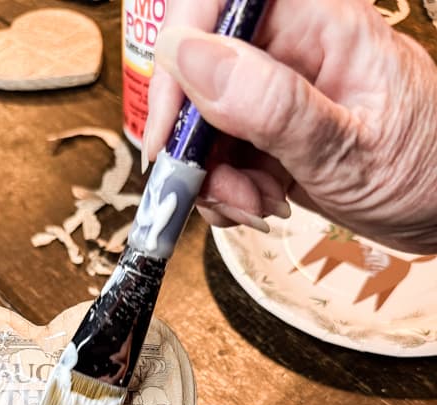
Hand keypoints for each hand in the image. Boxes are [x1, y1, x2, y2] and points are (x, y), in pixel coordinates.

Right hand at [145, 0, 436, 252]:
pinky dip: (227, 188)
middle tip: (216, 191)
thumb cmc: (424, 171)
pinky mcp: (272, 130)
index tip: (171, 131)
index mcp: (318, 23)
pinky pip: (221, 151)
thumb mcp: (348, 149)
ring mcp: (279, 92)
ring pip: (204, 121)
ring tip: (254, 206)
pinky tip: (260, 206)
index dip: (178, 59)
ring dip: (212, 176)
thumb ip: (272, 105)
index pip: (216, 4)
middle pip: (199, 71)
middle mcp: (291, 49)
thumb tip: (189, 58)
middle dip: (195, 142)